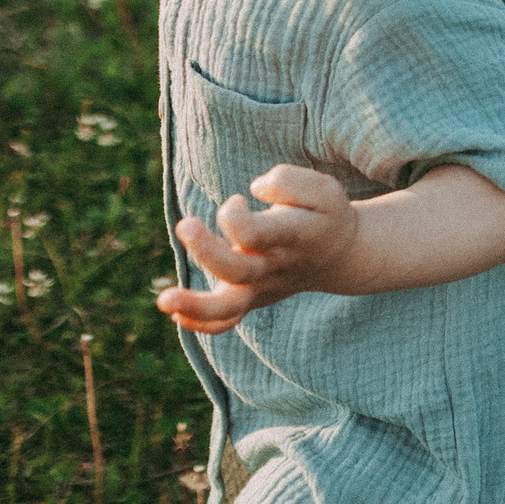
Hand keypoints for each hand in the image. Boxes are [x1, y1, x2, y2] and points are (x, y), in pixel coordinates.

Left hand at [155, 165, 362, 335]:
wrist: (340, 257)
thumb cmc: (324, 216)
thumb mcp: (323, 189)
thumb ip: (289, 180)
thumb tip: (254, 189)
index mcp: (291, 239)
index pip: (255, 234)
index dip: (234, 214)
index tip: (239, 199)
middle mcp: (273, 267)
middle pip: (236, 270)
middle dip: (204, 249)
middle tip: (186, 224)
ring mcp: (260, 287)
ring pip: (228, 306)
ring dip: (195, 305)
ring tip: (164, 300)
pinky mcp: (251, 298)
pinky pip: (227, 320)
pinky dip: (202, 323)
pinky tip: (175, 313)